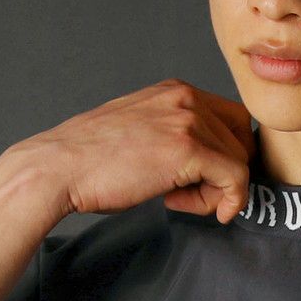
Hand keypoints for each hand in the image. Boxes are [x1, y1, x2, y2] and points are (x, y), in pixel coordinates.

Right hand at [7, 79, 256, 223]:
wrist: (58, 169)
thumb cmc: (91, 161)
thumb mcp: (142, 131)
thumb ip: (175, 135)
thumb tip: (210, 164)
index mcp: (175, 91)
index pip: (233, 119)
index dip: (226, 154)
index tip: (203, 178)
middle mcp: (186, 98)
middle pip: (241, 140)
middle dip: (223, 174)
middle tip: (190, 193)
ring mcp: (188, 121)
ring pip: (239, 162)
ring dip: (215, 191)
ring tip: (177, 199)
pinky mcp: (188, 150)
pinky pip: (235, 179)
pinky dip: (227, 201)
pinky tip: (194, 208)